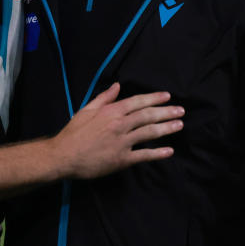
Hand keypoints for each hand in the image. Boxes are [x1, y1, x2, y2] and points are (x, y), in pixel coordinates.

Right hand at [52, 83, 183, 179]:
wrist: (64, 156)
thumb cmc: (74, 132)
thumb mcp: (86, 110)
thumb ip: (104, 98)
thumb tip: (118, 86)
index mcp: (111, 111)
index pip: (138, 102)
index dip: (154, 98)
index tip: (167, 96)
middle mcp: (119, 124)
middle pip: (147, 116)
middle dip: (166, 112)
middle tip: (180, 110)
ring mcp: (122, 142)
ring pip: (149, 133)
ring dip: (166, 128)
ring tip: (179, 125)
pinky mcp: (121, 159)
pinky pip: (143, 155)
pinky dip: (157, 153)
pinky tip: (169, 151)